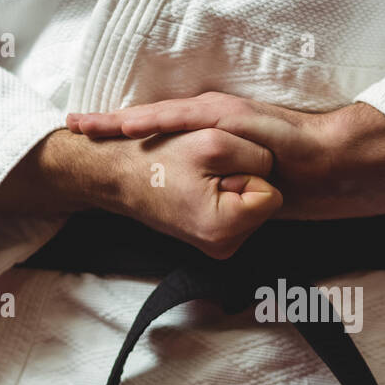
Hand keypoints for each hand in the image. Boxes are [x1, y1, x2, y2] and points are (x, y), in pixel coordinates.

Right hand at [0, 128, 280, 259]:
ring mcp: (220, 244)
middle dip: (240, 174)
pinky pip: (237, 206)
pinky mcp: (214, 236)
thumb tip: (270, 170)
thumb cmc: (156, 154)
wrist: (113, 173)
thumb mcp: (213, 140)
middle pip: (263, 198)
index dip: (246, 167)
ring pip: (252, 200)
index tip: (212, 167)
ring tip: (194, 175)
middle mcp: (225, 244)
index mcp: (224, 226)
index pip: (270, 192)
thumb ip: (255, 154)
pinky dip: (222, 190)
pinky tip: (195, 185)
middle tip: (200, 170)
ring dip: (230, 179)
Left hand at [68, 92, 336, 184]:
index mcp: (207, 135)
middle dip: (108, 123)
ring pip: (157, 116)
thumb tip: (200, 203)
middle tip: (71, 124)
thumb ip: (220, 188)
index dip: (123, 133)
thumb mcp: (243, 186)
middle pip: (147, 120)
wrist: (325, 161)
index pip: (158, 132)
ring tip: (84, 123)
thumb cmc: (290, 175)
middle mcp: (206, 121)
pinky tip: (127, 124)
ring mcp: (216, 116)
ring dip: (119, 121)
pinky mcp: (228, 116)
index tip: (89, 137)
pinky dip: (153, 121)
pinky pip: (184, 119)